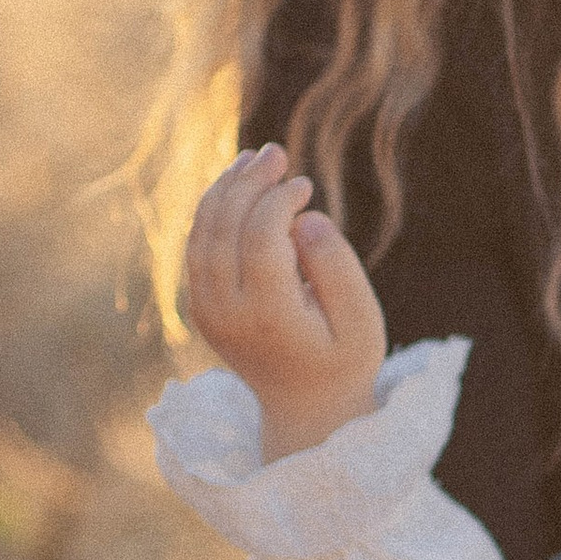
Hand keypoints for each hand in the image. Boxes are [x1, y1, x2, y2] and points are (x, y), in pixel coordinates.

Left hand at [183, 147, 387, 462]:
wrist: (305, 407)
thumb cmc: (344, 359)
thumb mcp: (363, 321)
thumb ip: (338, 268)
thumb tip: (305, 218)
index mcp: (268, 318)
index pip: (261, 240)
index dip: (278, 202)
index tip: (305, 185)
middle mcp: (226, 314)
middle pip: (225, 229)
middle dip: (248, 183)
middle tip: (276, 152)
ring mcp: (206, 311)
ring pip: (203, 233)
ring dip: (226, 190)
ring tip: (257, 159)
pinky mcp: (200, 305)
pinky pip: (197, 245)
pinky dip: (215, 210)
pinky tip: (239, 186)